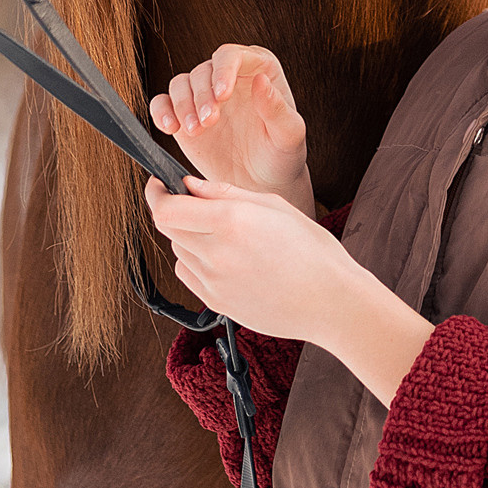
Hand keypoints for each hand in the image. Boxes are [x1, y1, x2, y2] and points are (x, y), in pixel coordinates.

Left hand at [145, 176, 432, 405]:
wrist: (332, 302)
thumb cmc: (312, 250)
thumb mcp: (274, 206)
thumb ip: (225, 193)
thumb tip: (189, 185)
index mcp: (231, 222)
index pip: (166, 209)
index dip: (156, 193)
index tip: (160, 183)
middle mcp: (216, 254)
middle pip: (167, 229)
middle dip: (172, 211)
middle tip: (191, 203)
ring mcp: (214, 283)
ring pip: (178, 250)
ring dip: (187, 236)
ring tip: (222, 233)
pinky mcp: (216, 304)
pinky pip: (189, 275)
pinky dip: (196, 261)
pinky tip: (224, 257)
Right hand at [149, 44, 314, 212]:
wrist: (263, 184)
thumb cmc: (281, 155)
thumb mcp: (289, 134)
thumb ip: (276, 108)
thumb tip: (261, 80)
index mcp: (258, 70)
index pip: (232, 56)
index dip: (223, 71)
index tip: (222, 95)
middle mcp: (227, 77)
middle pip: (203, 71)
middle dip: (201, 96)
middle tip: (209, 123)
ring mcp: (203, 95)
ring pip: (180, 84)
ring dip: (182, 106)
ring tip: (195, 130)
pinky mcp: (184, 115)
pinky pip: (163, 103)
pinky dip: (161, 112)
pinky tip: (170, 127)